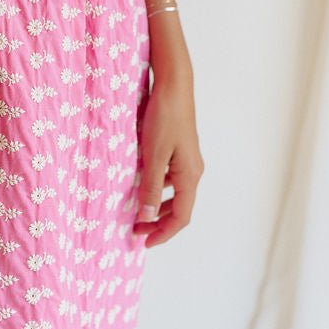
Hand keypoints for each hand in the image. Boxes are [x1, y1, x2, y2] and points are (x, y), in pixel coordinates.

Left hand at [133, 70, 201, 248]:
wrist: (174, 86)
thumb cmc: (164, 118)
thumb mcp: (153, 156)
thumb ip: (150, 188)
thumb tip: (147, 218)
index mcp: (190, 176)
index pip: (181, 217)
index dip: (163, 233)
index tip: (143, 243)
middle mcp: (193, 171)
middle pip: (180, 208)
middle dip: (158, 223)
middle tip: (135, 231)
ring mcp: (188, 160)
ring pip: (176, 194)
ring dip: (157, 206)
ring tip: (135, 212)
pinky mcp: (181, 150)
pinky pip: (171, 178)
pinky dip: (157, 188)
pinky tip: (141, 184)